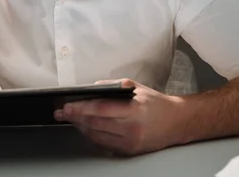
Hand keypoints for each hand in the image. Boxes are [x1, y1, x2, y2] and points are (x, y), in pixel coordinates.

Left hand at [54, 78, 181, 155]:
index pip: (101, 109)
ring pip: (97, 136)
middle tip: (62, 112)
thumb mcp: (136, 87)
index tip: (67, 106)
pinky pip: (104, 144)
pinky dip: (92, 135)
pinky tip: (86, 128)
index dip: (81, 108)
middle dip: (75, 118)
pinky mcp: (129, 151)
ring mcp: (130, 142)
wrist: (176, 122)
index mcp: (133, 109)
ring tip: (71, 118)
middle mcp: (132, 128)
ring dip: (81, 127)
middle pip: (95, 124)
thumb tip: (91, 90)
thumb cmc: (155, 103)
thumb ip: (112, 87)